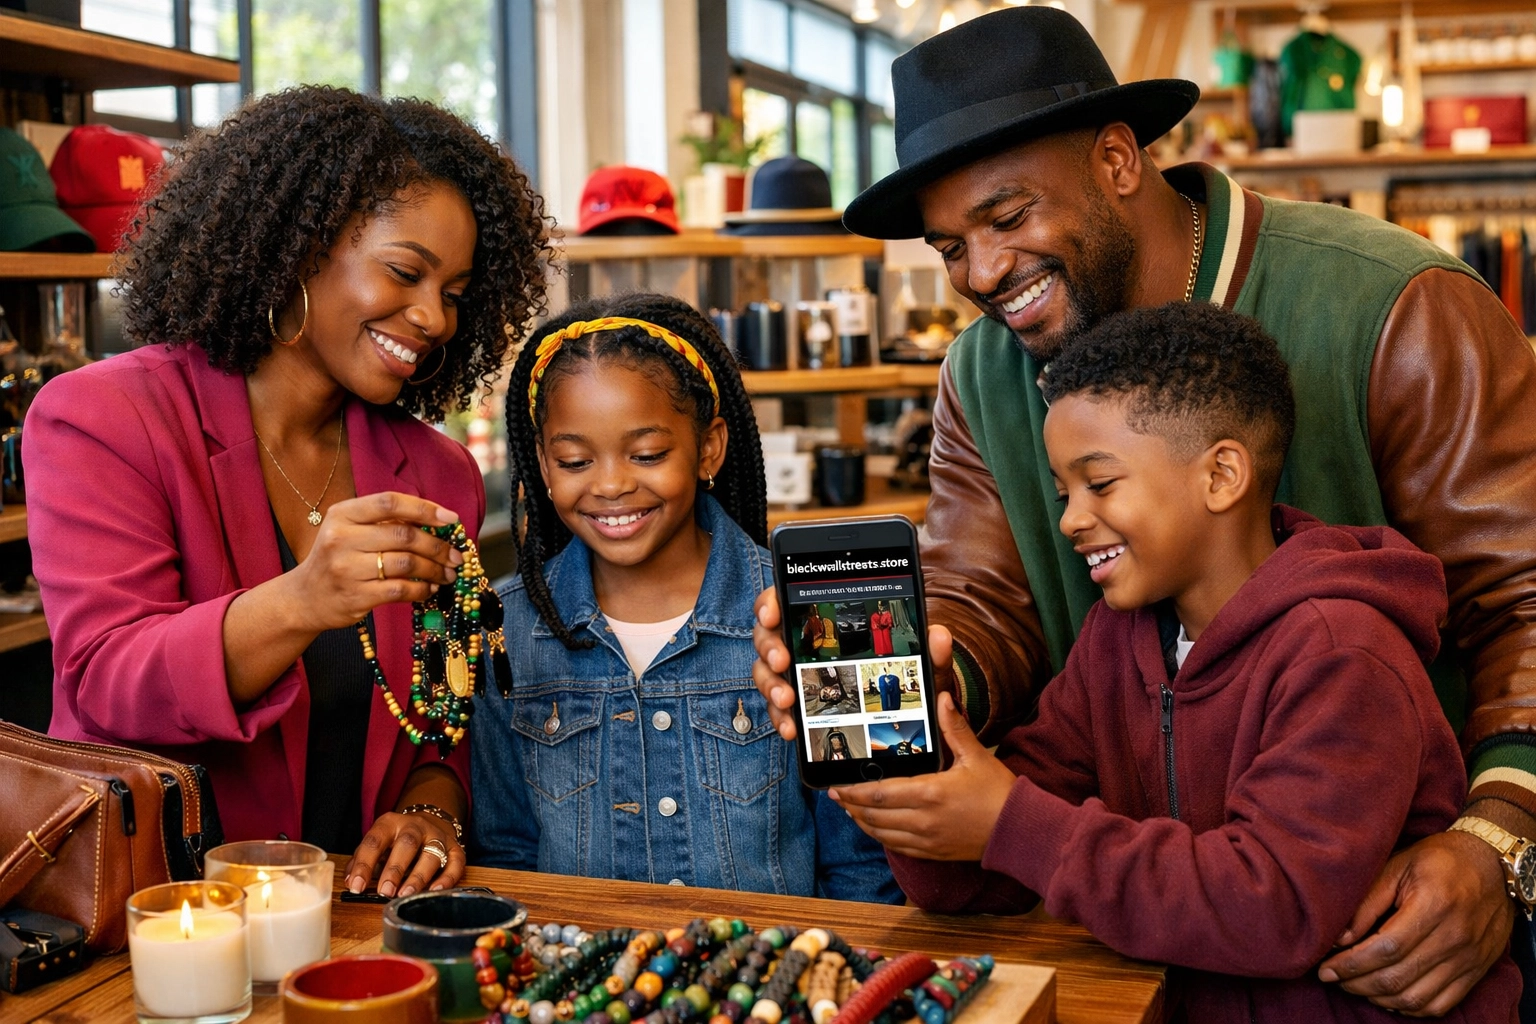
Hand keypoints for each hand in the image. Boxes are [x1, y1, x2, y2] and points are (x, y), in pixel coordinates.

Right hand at [293, 491, 464, 630]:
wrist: (305, 597)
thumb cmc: (338, 557)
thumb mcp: (350, 529)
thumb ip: (385, 522)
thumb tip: (438, 522)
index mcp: (343, 514)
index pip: (390, 502)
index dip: (425, 509)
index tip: (451, 519)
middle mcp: (341, 538)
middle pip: (403, 536)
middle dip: (437, 546)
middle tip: (456, 556)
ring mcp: (346, 569)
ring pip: (406, 564)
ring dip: (434, 570)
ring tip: (447, 574)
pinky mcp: (355, 596)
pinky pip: (400, 590)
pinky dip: (421, 590)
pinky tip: (430, 589)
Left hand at [343, 811, 465, 897]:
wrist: (428, 821)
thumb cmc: (395, 840)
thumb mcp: (376, 843)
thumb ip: (362, 860)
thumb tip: (351, 882)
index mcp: (390, 823)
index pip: (375, 841)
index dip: (364, 864)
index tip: (356, 886)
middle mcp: (416, 826)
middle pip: (407, 843)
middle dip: (395, 868)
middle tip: (384, 891)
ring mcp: (438, 836)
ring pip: (432, 853)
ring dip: (418, 876)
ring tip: (405, 895)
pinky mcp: (455, 848)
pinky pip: (456, 863)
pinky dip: (447, 878)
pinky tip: (434, 891)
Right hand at [752, 587, 954, 740]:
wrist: (904, 710)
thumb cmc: (906, 675)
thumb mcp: (920, 663)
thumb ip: (929, 651)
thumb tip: (938, 635)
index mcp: (827, 618)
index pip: (788, 597)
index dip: (772, 601)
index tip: (773, 613)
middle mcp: (804, 642)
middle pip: (768, 635)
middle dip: (770, 647)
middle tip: (784, 661)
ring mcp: (796, 672)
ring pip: (766, 671)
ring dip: (771, 685)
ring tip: (788, 700)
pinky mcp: (797, 702)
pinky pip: (778, 707)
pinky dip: (780, 718)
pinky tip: (791, 729)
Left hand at [829, 692, 1015, 859]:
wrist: (1018, 831)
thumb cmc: (999, 793)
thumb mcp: (977, 756)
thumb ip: (954, 727)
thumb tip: (942, 698)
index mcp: (930, 793)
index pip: (880, 793)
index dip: (855, 790)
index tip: (837, 784)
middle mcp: (923, 820)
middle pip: (875, 815)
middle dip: (851, 805)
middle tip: (836, 795)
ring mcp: (927, 840)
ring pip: (882, 834)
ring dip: (862, 822)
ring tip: (849, 809)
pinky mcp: (933, 852)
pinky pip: (897, 847)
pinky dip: (880, 836)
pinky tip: (875, 828)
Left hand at [1316, 830, 1512, 1015]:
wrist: (1494, 865)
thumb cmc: (1439, 860)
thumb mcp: (1398, 866)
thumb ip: (1367, 902)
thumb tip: (1339, 939)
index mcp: (1433, 905)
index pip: (1385, 949)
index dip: (1350, 964)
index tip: (1325, 969)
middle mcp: (1454, 937)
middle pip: (1398, 977)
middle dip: (1357, 983)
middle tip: (1333, 978)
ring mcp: (1469, 959)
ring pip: (1417, 997)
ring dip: (1379, 998)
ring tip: (1355, 986)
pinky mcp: (1477, 971)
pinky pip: (1441, 1004)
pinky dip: (1410, 1008)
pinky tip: (1388, 997)